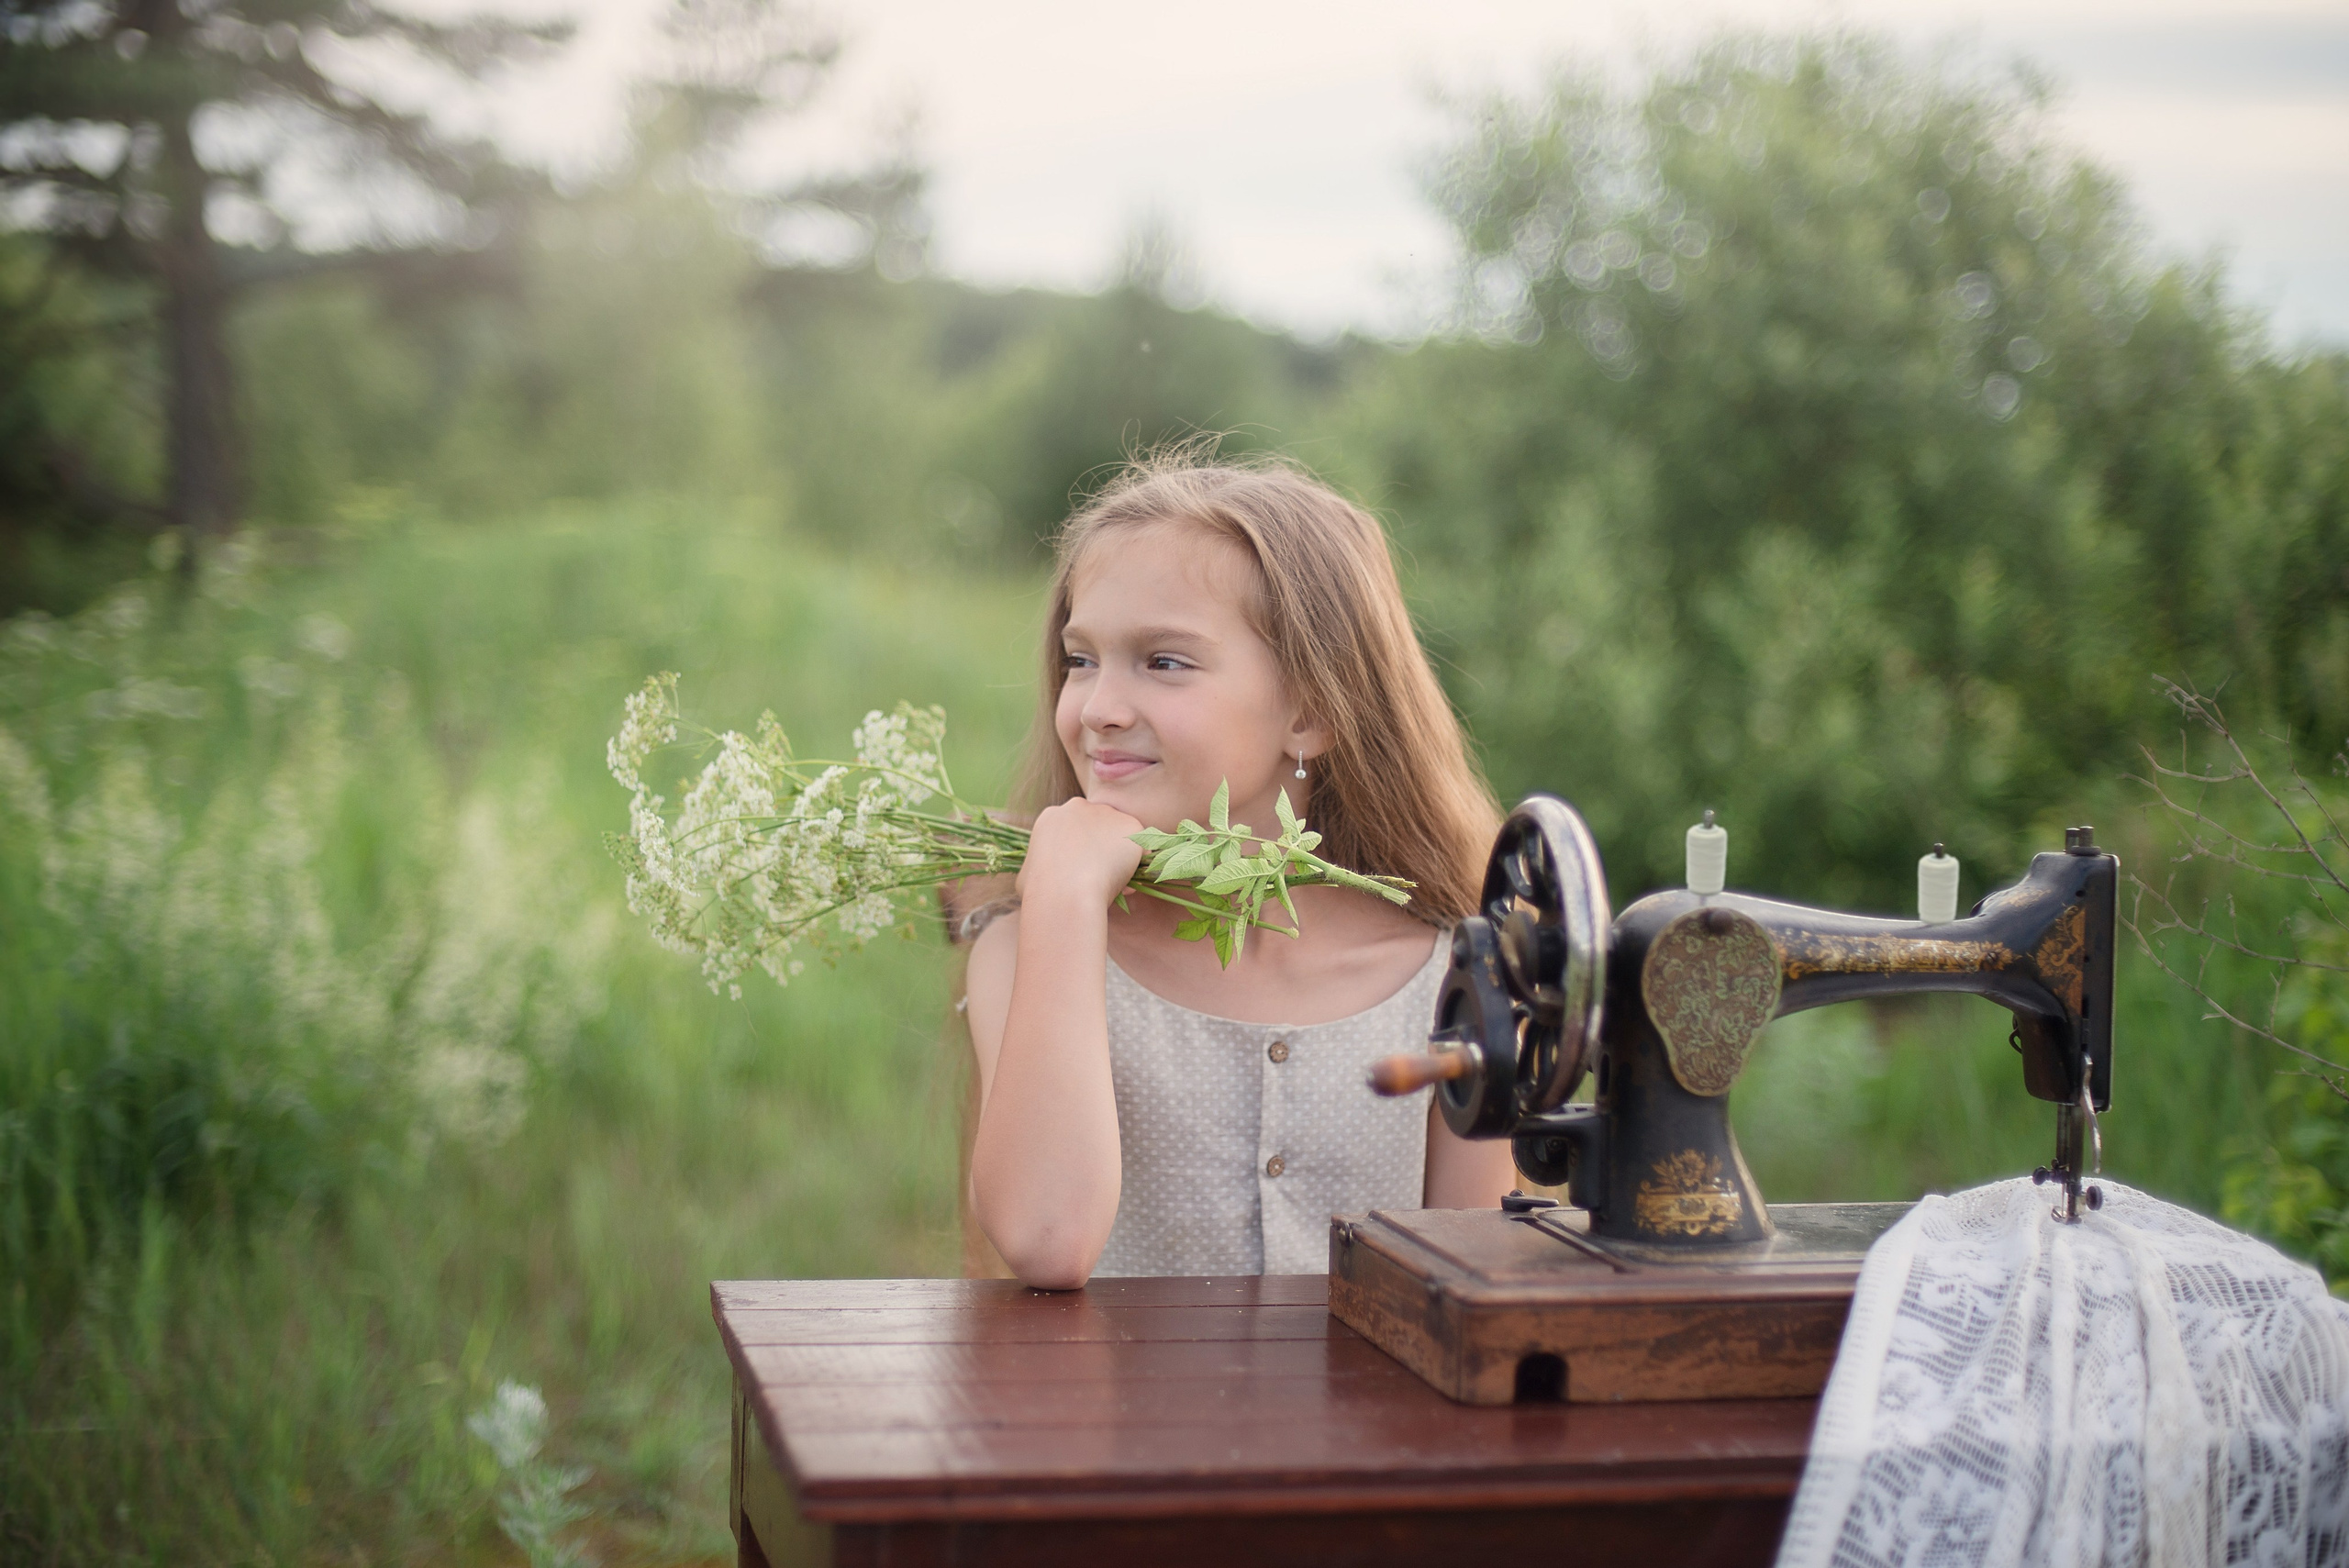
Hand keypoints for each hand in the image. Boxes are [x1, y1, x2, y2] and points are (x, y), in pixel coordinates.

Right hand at [1018, 797, 1145, 911]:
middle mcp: (1080, 807)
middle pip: (1097, 828)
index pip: (1074, 830)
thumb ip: (1037, 870)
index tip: (1081, 873)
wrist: (1066, 892)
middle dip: (1102, 851)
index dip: (1081, 853)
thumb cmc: (1040, 891)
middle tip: (1101, 879)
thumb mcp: (1027, 877)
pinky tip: (1128, 884)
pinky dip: (1137, 865)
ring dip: (1119, 858)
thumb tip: (1036, 878)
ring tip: (1115, 886)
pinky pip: (1141, 847)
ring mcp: (1106, 813)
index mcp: (1053, 816)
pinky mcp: (1131, 825)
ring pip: (1119, 837)